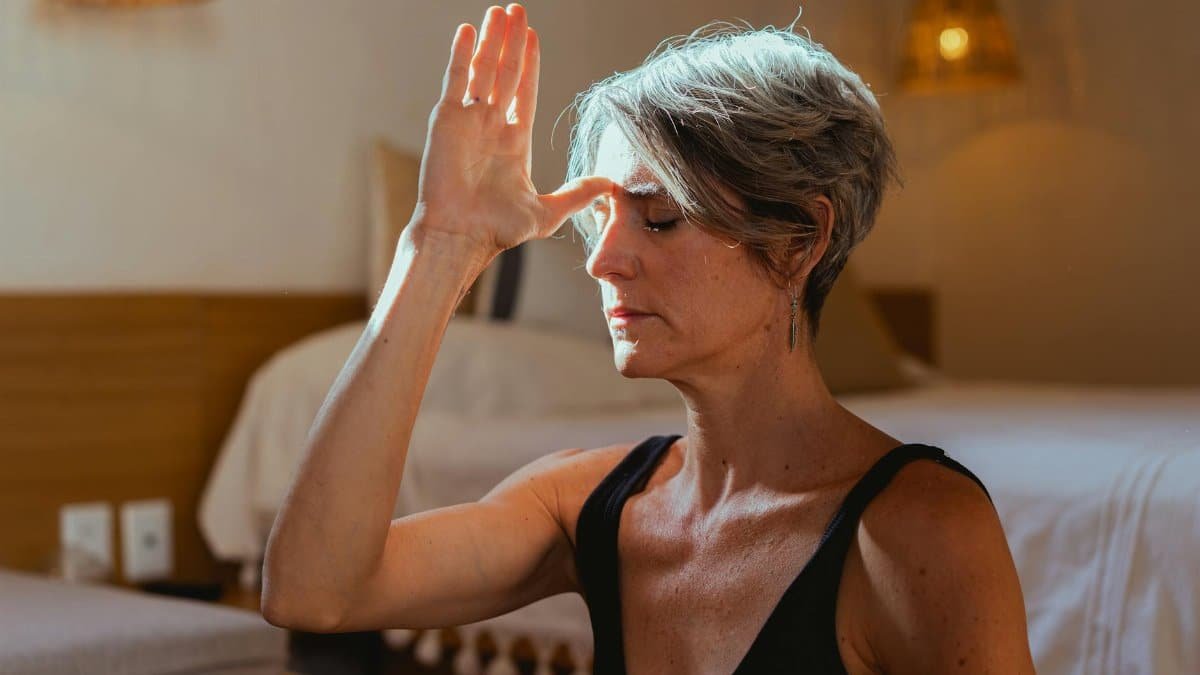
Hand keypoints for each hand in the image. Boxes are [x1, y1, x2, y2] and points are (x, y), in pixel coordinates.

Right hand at [411, 3, 614, 254]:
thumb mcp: (548, 211)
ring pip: (483, 69)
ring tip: (500, 10)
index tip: (533, 37)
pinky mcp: (447, 119)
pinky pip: (456, 79)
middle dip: (512, 42)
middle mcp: (490, 125)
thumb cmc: (497, 229)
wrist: (462, 234)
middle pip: (505, 73)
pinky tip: (469, 30)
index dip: (530, 64)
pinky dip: (462, 54)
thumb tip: (610, 186)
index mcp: (513, 142)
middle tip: (517, 10)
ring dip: (492, 39)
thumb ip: (577, 194)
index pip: (524, 92)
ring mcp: (468, 120)